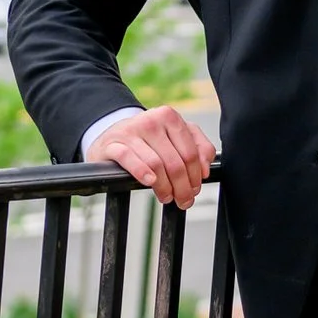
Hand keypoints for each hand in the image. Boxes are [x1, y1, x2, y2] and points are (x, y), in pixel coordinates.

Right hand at [88, 106, 214, 209]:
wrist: (112, 136)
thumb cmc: (148, 140)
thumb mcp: (175, 137)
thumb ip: (198, 148)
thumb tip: (205, 170)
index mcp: (170, 117)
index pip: (190, 153)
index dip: (195, 176)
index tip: (195, 189)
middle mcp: (151, 120)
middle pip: (175, 162)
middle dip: (182, 187)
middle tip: (183, 200)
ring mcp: (131, 131)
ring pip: (156, 164)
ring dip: (165, 187)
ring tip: (166, 196)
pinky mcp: (113, 144)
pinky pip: (129, 159)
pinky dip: (141, 172)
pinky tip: (149, 182)